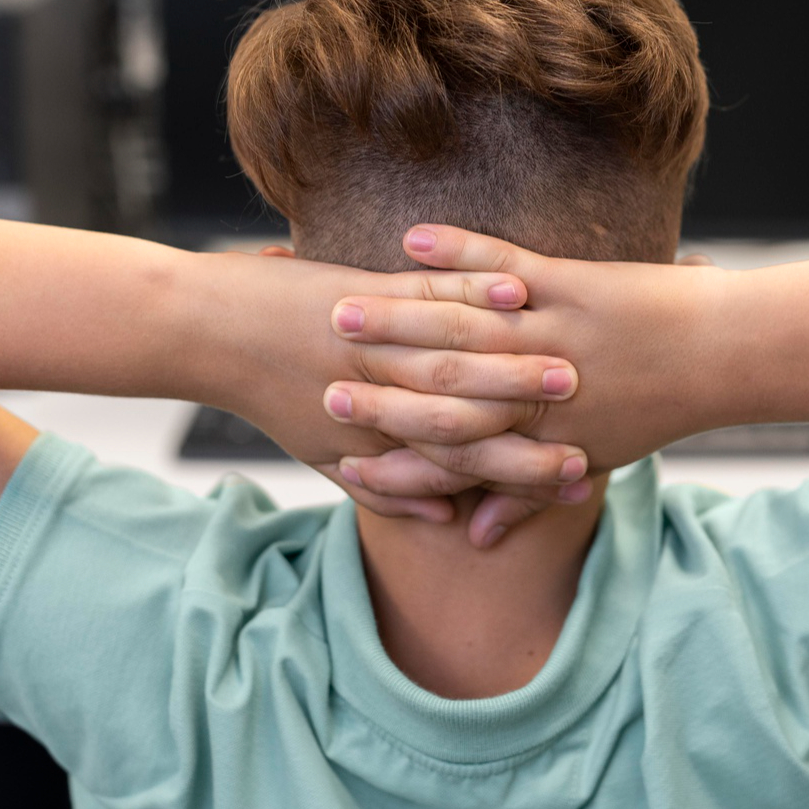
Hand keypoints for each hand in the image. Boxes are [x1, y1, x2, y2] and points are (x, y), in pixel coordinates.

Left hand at [200, 246, 593, 522]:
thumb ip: (388, 486)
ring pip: (463, 356)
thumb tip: (450, 520)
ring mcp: (374, 342)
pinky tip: (519, 290)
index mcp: (378, 441)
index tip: (587, 479)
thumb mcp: (323, 451)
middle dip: (547, 424)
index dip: (532, 476)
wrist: (203, 331)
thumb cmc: (263, 386)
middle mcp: (383, 397)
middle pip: (480, 420)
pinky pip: (431, 290)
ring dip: (524, 358)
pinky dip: (474, 288)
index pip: (472, 467)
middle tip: (605, 425)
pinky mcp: (364, 290)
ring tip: (580, 362)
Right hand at [322, 226, 731, 540]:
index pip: (442, 449)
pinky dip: (456, 252)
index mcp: (536, 436)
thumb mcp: (589, 457)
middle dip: (367, 381)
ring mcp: (550, 334)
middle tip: (313, 372)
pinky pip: (501, 264)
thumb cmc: (656, 407)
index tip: (331, 435)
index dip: (380, 441)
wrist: (726, 356)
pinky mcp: (571, 286)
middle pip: (434, 389)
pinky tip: (410, 237)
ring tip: (337, 305)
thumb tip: (477, 533)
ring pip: (458, 327)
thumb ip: (525, 495)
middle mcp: (534, 391)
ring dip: (393, 315)